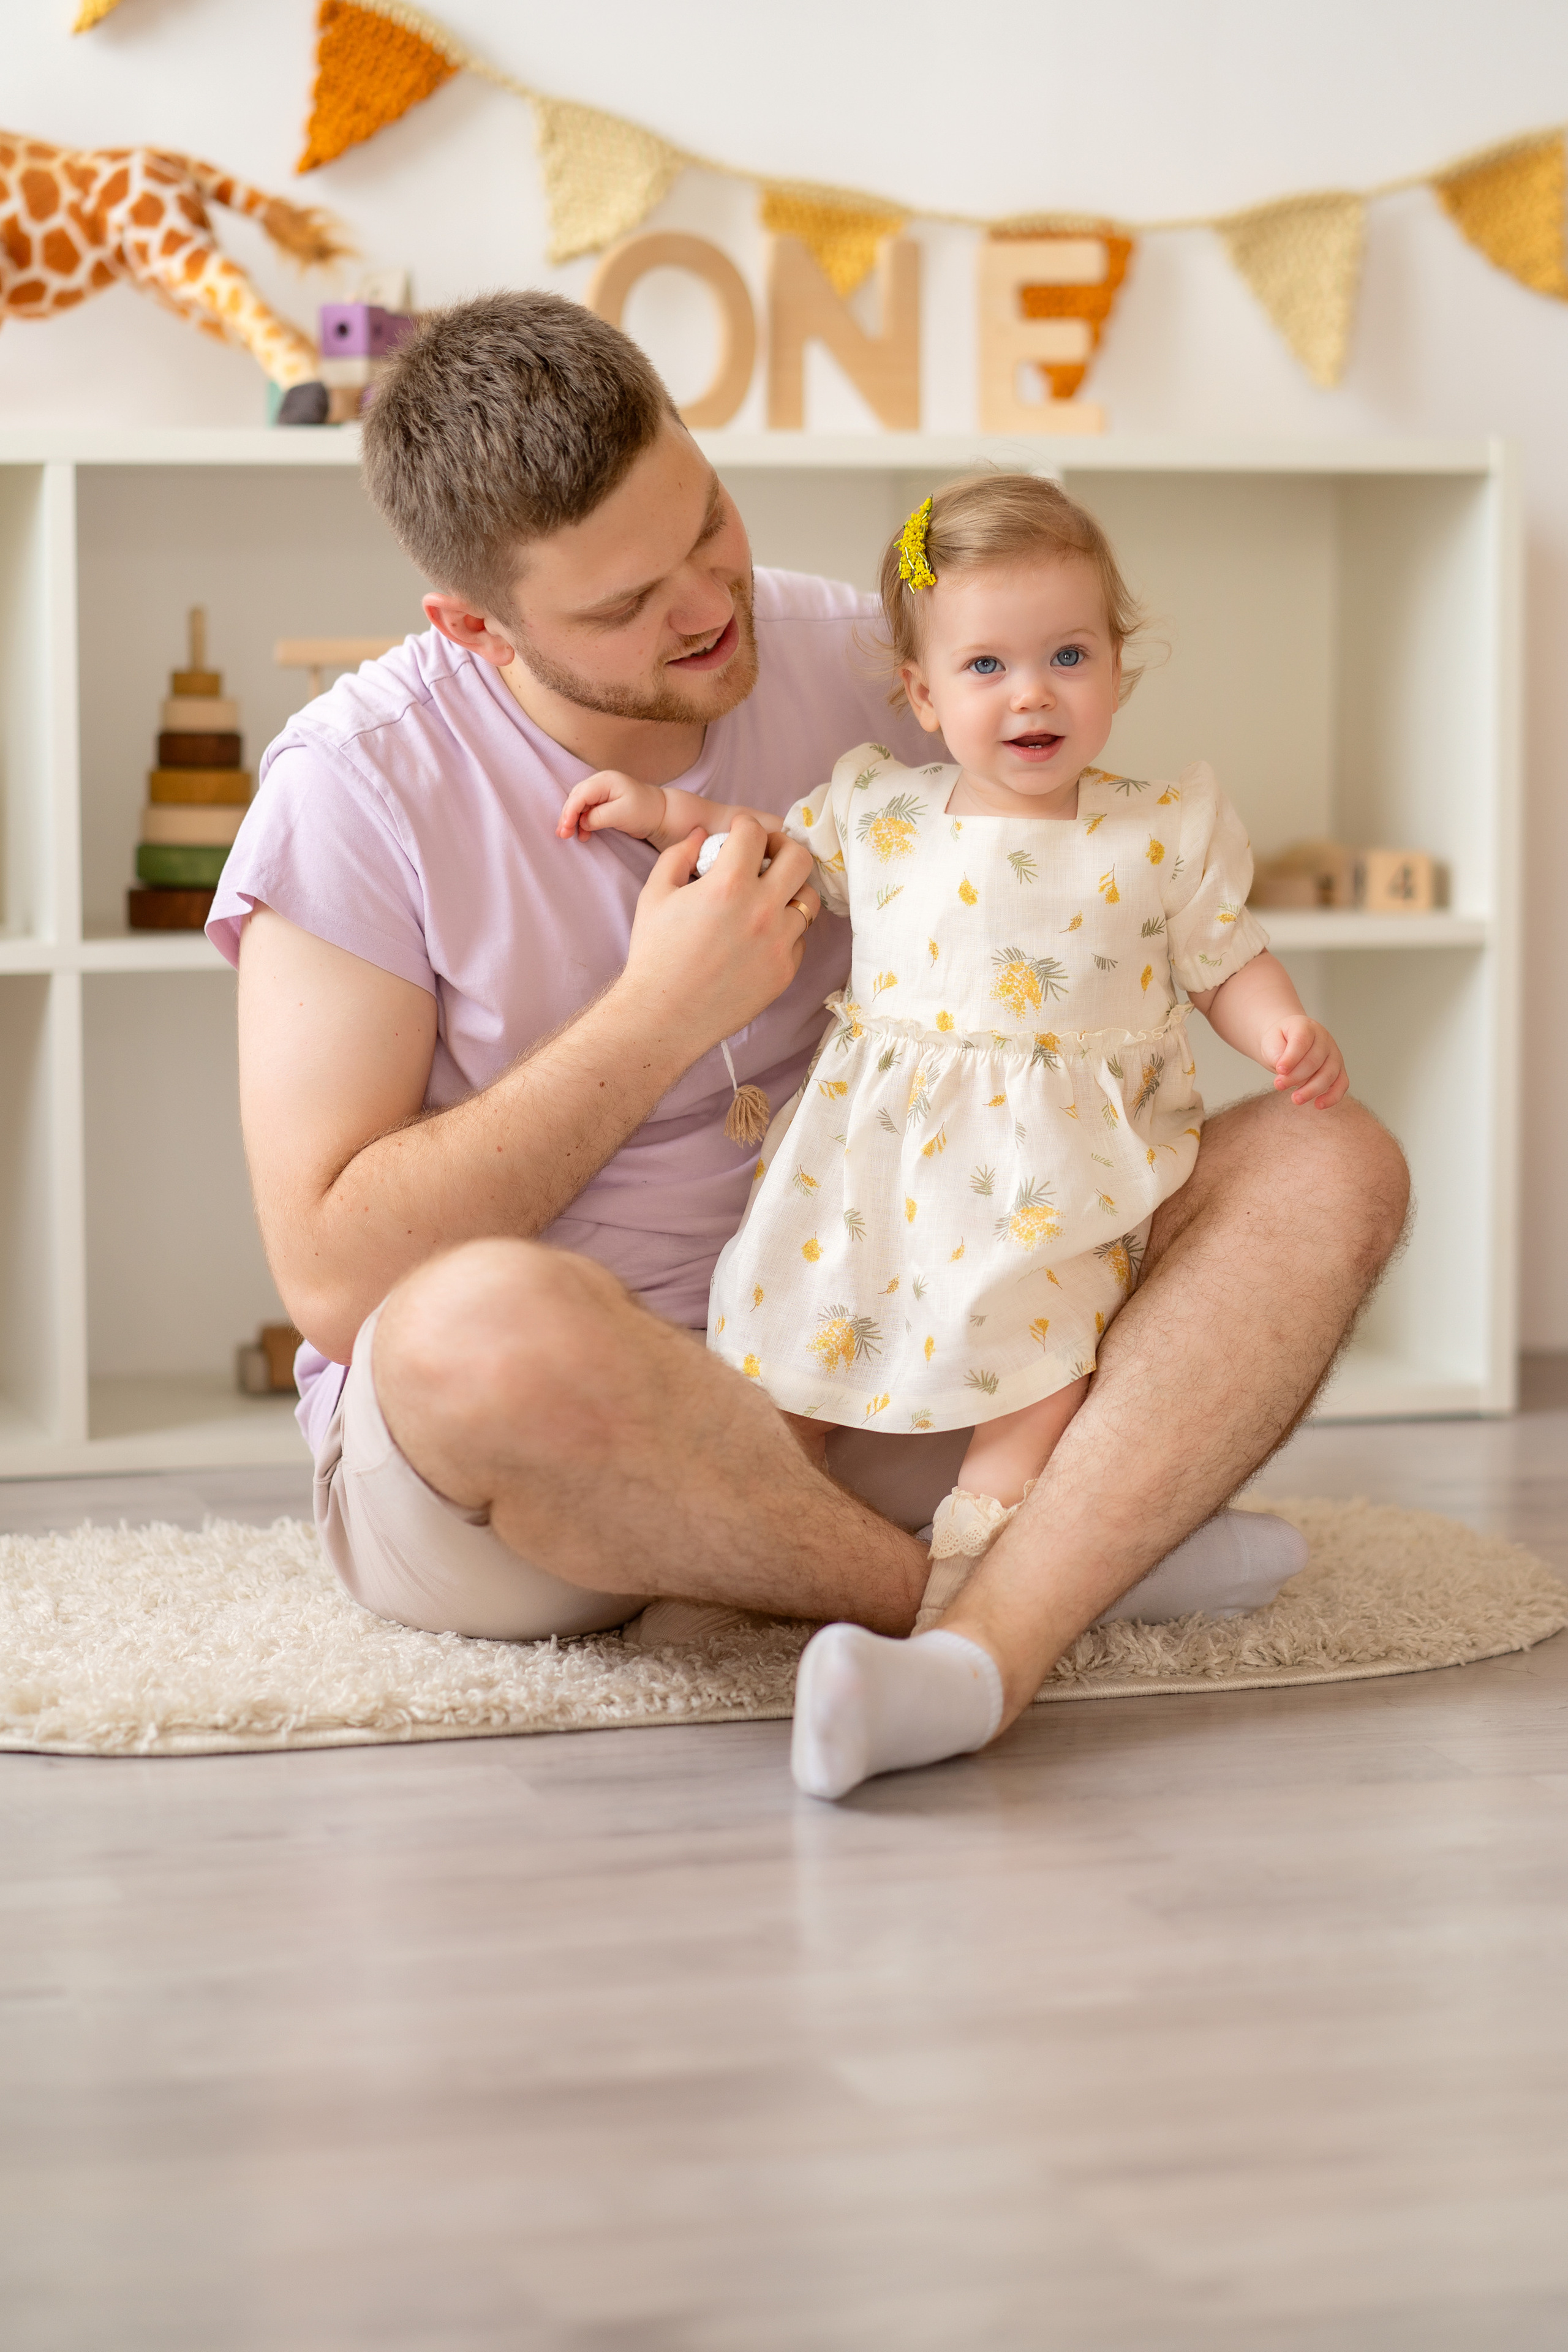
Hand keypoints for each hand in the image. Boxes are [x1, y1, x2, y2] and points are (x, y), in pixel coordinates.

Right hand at [557, 769, 666, 844]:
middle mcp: (601, 783)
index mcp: (606, 781)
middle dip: (567, 816)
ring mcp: (601, 792)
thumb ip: (599, 817)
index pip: (580, 794)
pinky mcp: (603, 803)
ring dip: (572, 820)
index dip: (570, 811)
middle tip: (562, 835)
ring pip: (579, 804)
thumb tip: (582, 822)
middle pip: (576, 798)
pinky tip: (582, 834)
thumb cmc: (645, 812)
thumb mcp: (622, 814)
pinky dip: (581, 822)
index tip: (566, 827)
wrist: (661, 815)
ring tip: (568, 836)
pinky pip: (586, 810)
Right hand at [620, 814, 820, 1053]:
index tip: (740, 832)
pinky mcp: (785, 970)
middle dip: (783, 847)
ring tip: (769, 895)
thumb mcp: (655, 895)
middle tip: (767, 855)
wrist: (664, 1015)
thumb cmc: (655, 955)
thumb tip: (700, 835)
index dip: (745, 826)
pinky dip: (785, 928)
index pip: (756, 833)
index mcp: (729, 886)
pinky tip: (762, 933)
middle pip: (800, 858)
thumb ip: (679, 856)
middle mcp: (762, 910)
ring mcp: (779, 943)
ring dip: (790, 889)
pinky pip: (799, 938)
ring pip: (808, 899)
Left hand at [1264, 1016, 1348, 1109]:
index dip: (1291, 1057)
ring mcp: (1334, 1054)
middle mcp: (1324, 1039)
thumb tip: (1284, 1071)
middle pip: (1314, 1060)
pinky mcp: (1338, 1069)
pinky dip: (1333, 1096)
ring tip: (1295, 1099)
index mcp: (1306, 1027)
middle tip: (1278, 1085)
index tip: (1279, 1070)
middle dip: (1296, 1076)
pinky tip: (1318, 1105)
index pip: (1302, 1042)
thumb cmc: (1279, 1041)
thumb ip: (1276, 1052)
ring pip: (1329, 1074)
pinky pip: (1342, 1084)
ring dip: (1312, 1089)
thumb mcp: (1271, 1041)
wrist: (1288, 1040)